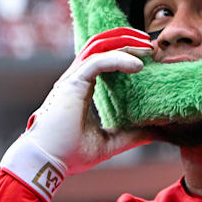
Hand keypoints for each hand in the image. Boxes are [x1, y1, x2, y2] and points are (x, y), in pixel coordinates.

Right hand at [0, 28, 153, 200]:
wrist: (46, 163)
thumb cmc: (69, 154)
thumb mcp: (109, 142)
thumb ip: (131, 135)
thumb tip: (155, 132)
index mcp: (80, 87)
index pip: (101, 56)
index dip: (123, 50)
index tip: (147, 55)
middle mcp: (75, 78)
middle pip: (100, 43)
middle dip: (126, 38)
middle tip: (151, 44)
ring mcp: (71, 79)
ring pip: (97, 46)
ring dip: (124, 42)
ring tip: (147, 47)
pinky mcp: (72, 84)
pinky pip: (97, 61)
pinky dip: (118, 59)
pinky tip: (138, 66)